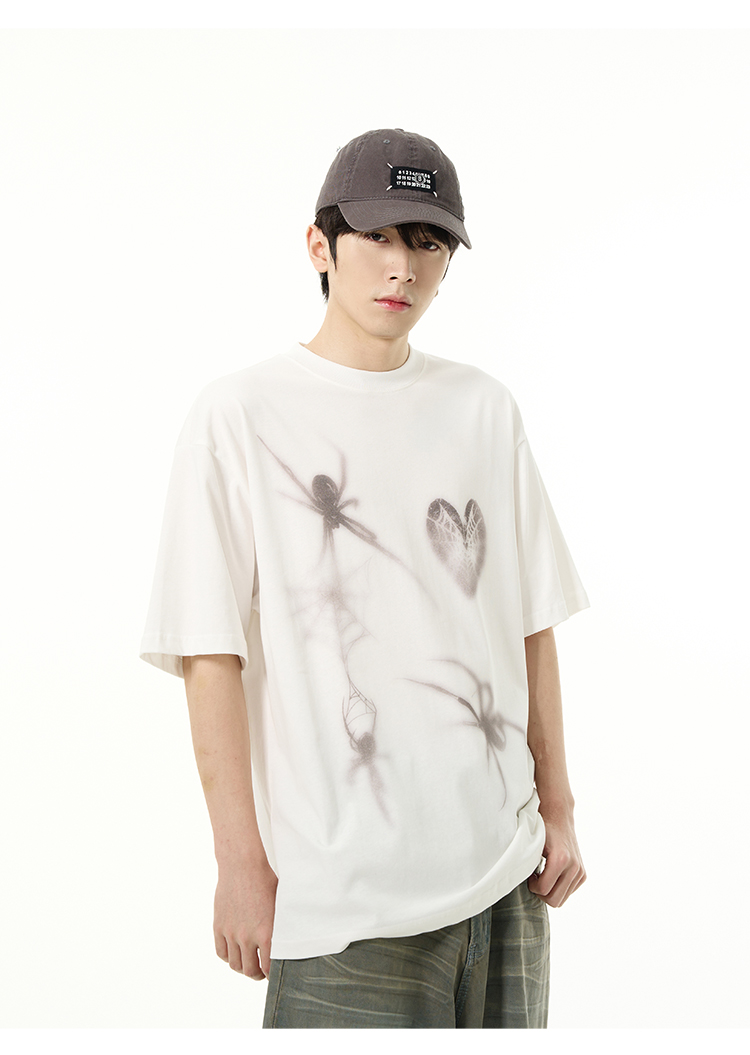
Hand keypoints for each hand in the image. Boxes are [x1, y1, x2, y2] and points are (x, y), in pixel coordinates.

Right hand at [213, 856, 277, 979]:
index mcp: (266, 933)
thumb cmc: (265, 881)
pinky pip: (221, 952)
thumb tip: (293, 940)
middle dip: (257, 974)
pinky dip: (228, 956)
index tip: (274, 972)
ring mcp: (231, 933)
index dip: (272, 974)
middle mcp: (247, 937)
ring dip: (242, 967)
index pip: (268, 968)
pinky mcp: (219, 926)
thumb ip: (283, 927)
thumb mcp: (280, 905)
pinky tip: (235, 951)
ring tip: (248, 962)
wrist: (242, 865)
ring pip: (235, 964)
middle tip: (261, 970)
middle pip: (250, 971)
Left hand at [527, 806, 585, 907]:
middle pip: (555, 901)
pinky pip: (568, 892)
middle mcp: (574, 867)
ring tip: (543, 875)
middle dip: (542, 893)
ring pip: (562, 899)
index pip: (544, 890)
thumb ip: (526, 861)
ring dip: (550, 891)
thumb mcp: (532, 843)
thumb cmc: (542, 828)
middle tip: (535, 878)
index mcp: (561, 859)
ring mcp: (580, 871)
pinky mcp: (582, 874)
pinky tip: (552, 874)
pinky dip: (558, 887)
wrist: (559, 816)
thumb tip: (513, 876)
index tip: (530, 875)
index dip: (532, 886)